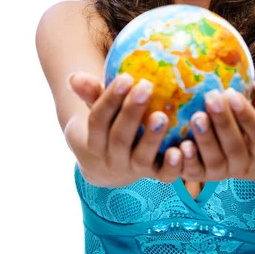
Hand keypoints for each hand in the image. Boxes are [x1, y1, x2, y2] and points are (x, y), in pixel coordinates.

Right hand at [65, 72, 183, 186]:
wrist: (117, 166)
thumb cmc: (112, 125)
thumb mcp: (101, 110)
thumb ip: (91, 93)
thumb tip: (74, 77)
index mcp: (95, 141)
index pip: (98, 120)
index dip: (110, 99)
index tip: (126, 77)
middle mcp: (112, 159)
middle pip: (119, 138)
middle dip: (132, 112)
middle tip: (146, 86)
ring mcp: (134, 170)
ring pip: (140, 158)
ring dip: (151, 138)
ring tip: (162, 116)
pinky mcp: (157, 176)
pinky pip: (164, 176)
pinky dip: (172, 165)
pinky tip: (180, 149)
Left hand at [178, 78, 254, 182]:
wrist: (230, 146)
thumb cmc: (242, 117)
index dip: (247, 116)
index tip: (232, 93)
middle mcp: (242, 164)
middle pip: (235, 148)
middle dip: (223, 123)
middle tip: (211, 99)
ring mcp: (221, 172)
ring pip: (215, 162)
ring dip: (206, 140)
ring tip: (196, 117)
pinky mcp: (199, 175)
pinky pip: (193, 173)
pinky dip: (186, 162)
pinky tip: (178, 146)